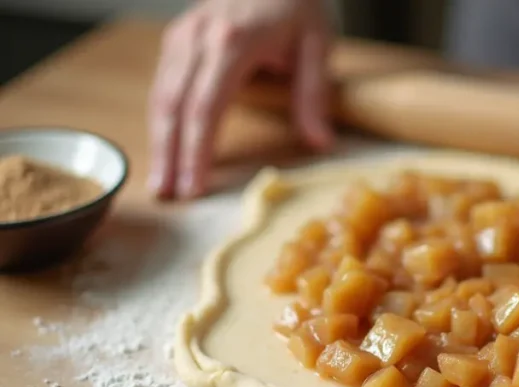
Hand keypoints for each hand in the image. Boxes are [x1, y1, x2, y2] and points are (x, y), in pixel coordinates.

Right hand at [148, 0, 333, 198]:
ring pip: (161, 95)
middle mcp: (198, 37)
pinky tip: (165, 147)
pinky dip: (161, 118)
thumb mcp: (317, 44)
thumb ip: (313, 93)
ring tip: (162, 182)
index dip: (197, 150)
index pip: (206, 106)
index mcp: (232, 41)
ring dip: (159, 141)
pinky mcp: (178, 37)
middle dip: (169, 154)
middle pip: (174, 105)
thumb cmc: (297, 3)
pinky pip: (164, 82)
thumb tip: (319, 142)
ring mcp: (183, 35)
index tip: (195, 185)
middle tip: (168, 195)